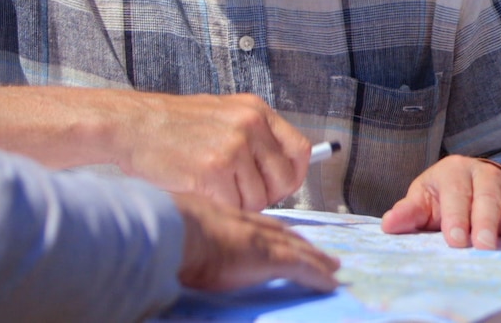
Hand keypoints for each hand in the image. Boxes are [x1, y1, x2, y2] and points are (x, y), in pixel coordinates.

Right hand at [120, 93, 311, 211]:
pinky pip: (233, 207)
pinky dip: (219, 208)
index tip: (281, 186)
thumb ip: (254, 137)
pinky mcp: (213, 171)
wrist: (132, 125)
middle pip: (284, 180)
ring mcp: (233, 148)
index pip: (299, 150)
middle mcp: (250, 126)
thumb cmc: (172, 125)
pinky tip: (201, 192)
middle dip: (266, 195)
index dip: (292, 175)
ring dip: (237, 203)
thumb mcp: (223, 115)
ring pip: (258, 199)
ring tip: (212, 188)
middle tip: (241, 193)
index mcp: (256, 110)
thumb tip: (280, 170)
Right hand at [172, 192, 339, 292]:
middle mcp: (250, 224)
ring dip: (317, 259)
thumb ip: (192, 237)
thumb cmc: (168, 233)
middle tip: (319, 253)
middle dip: (303, 244)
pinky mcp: (270, 259)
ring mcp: (262, 241)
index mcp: (229, 217)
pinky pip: (303, 268)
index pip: (260, 225)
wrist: (175, 233)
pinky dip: (319, 275)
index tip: (287, 237)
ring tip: (332, 267)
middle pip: (285, 235)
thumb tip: (183, 248)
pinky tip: (331, 282)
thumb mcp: (181, 230)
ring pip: (299, 250)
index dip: (277, 232)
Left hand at [379, 155, 500, 251]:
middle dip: (487, 223)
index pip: (455, 195)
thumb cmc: (441, 194)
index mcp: (455, 172)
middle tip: (485, 246)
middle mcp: (485, 176)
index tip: (455, 240)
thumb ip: (409, 212)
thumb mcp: (423, 198)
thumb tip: (389, 224)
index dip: (455, 217)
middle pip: (487, 200)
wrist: (469, 177)